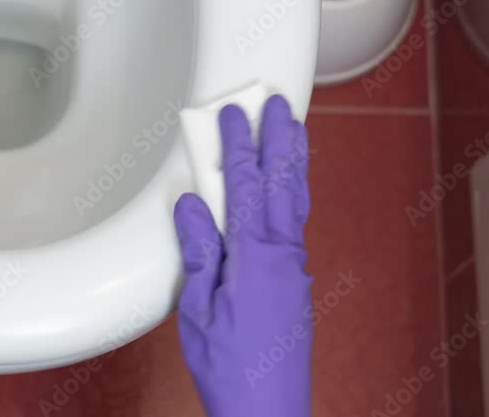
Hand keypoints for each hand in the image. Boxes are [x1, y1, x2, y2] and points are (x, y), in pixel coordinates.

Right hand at [174, 95, 311, 416]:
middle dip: (279, 139)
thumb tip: (192, 205)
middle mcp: (283, 254)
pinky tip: (287, 188)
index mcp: (254, 256)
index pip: (247, 185)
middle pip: (283, 183)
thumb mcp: (198, 308)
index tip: (233, 113)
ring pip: (296, 201)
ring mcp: (294, 268)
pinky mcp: (296, 281)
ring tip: (293, 129)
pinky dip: (293, 193)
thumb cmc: (228, 366)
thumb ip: (198, 251)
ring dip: (292, 161)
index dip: (239, 145)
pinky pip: (296, 222)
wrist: (268, 410)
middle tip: (277, 102)